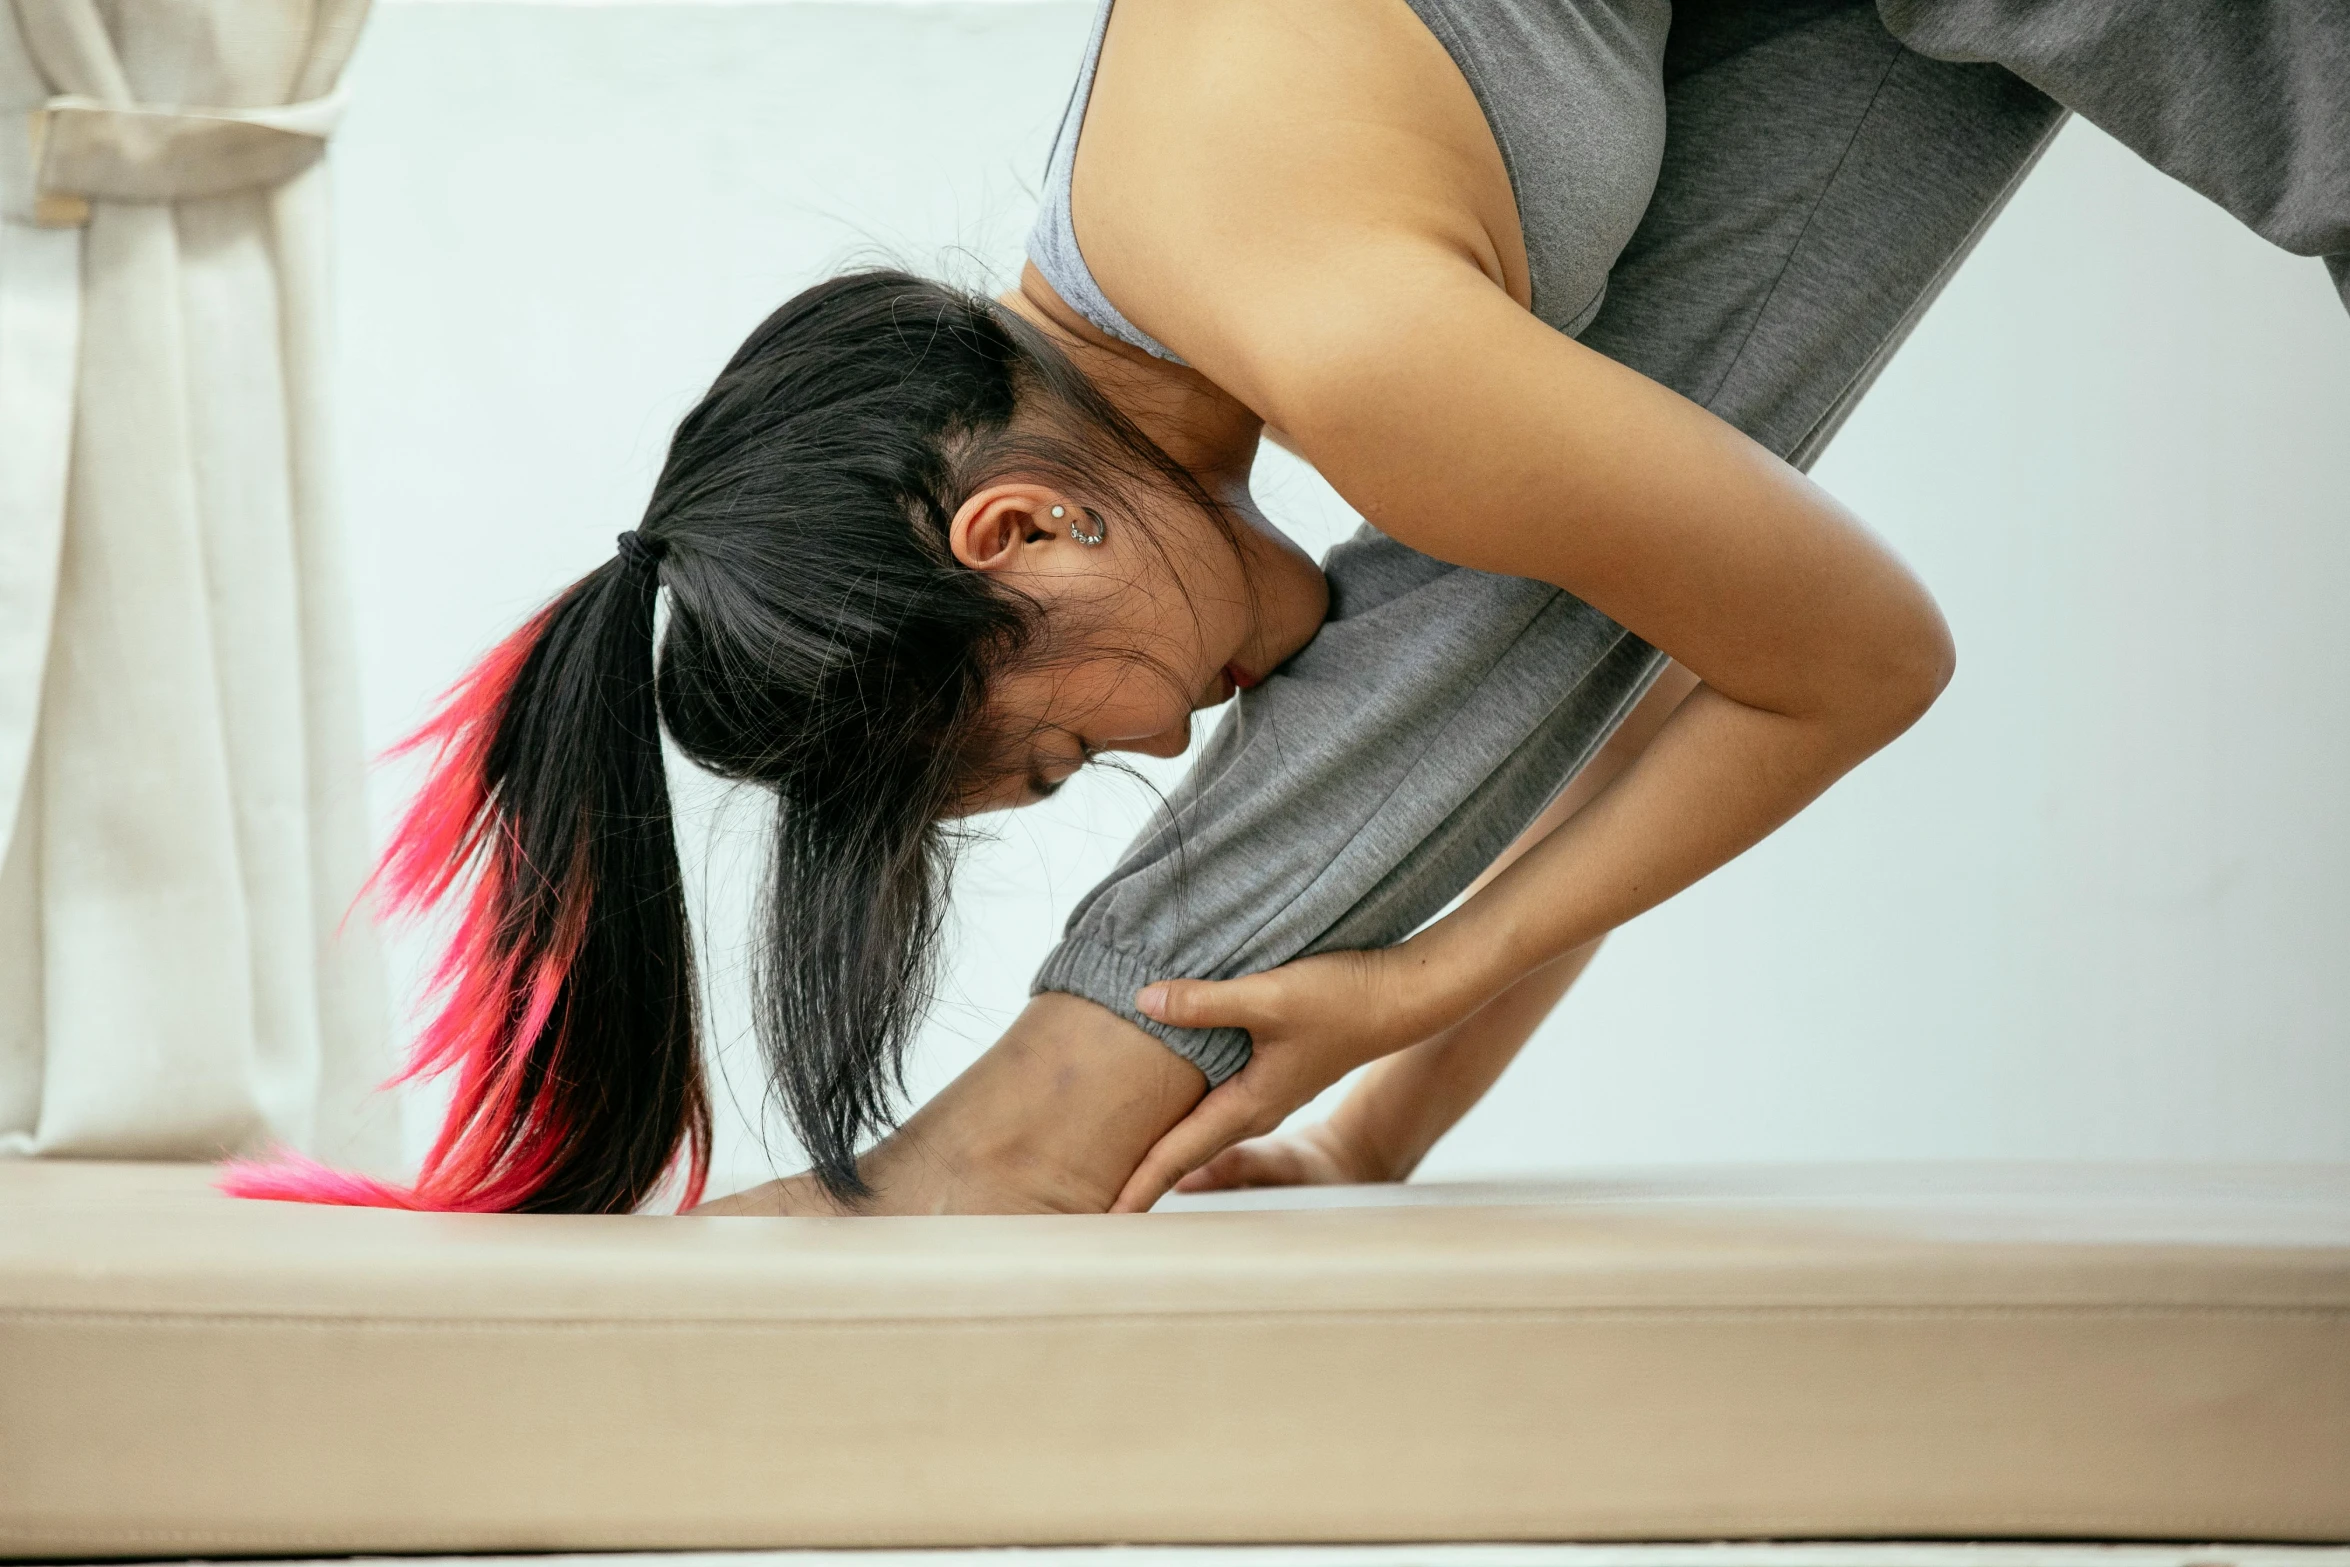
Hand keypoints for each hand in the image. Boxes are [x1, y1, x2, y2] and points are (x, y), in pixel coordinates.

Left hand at [1109, 939, 1482, 1211]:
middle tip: (1092, 1209)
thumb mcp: (1271, 998)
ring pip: (1197, 1130)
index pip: (1176, 1154)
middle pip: (1182, 1153)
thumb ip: (1206, 1001)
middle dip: (1139, 1182)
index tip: (1099, 1219)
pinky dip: (1181, 1116)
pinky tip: (1161, 1108)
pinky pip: (1212, 1103)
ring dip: (1159, 1152)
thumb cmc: (1341, 1000)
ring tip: (1116, 1168)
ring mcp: (1263, 1092)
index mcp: (1249, 1104)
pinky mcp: (1270, 1069)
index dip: (1136, 1186)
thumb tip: (1143, 1001)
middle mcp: (1253, 1108)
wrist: (1401, 997)